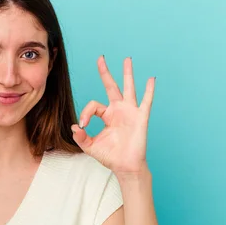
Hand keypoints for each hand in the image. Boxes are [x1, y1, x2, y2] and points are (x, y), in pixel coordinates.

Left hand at [71, 56, 154, 176]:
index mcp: (107, 115)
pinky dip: (149, 90)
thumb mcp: (90, 147)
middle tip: (100, 58)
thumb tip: (74, 127)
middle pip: (111, 86)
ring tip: (126, 59)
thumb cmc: (110, 156)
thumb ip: (81, 137)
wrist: (125, 167)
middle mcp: (119, 110)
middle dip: (105, 72)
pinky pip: (146, 101)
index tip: (83, 125)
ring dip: (127, 74)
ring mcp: (130, 112)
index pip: (94, 106)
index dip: (86, 113)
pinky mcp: (141, 118)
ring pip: (129, 88)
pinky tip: (151, 79)